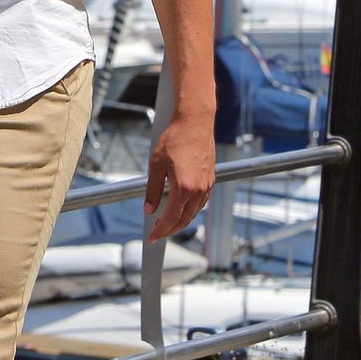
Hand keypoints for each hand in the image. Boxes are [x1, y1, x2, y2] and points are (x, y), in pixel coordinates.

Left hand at [143, 117, 214, 241]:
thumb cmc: (174, 139)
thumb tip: (149, 209)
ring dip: (181, 221)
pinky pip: (201, 203)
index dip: (161, 230)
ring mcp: (207, 186)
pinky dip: (191, 210)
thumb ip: (152, 190)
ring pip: (194, 213)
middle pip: (184, 220)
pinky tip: (182, 208)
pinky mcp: (211, 180)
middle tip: (158, 232)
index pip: (171, 218)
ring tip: (168, 222)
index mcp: (184, 188)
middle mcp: (198, 190)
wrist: (195, 122)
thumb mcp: (156, 165)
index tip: (152, 237)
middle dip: (171, 229)